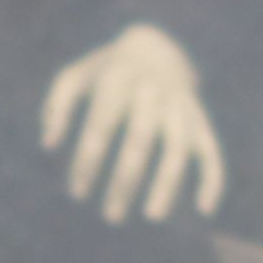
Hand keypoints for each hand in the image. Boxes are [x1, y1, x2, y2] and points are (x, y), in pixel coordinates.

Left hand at [37, 24, 224, 225]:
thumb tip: (49, 145)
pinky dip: (213, 178)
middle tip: (111, 217)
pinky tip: (204, 209)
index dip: (87, 162)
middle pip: (139, 141)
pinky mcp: (200, 119)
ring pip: (179, 148)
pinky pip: (212, 150)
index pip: (100, 128)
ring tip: (152, 216)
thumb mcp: (75, 77)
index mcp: (117, 81)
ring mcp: (180, 106)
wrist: (156, 46)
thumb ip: (57, 106)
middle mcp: (152, 92)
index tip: (78, 193)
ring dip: (167, 183)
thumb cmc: (105, 71)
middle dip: (125, 181)